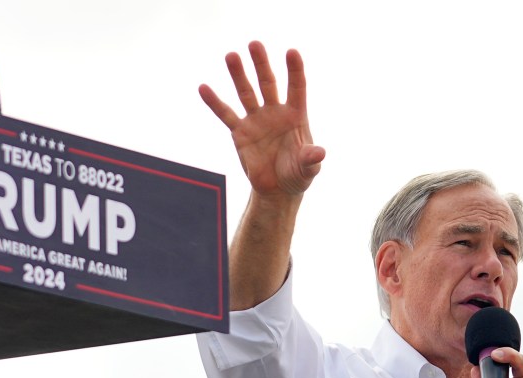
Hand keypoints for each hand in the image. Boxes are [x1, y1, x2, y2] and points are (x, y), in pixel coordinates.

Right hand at [199, 41, 324, 198]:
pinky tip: (204, 88)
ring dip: (239, 75)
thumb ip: (311, 159)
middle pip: (268, 83)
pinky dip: (215, 102)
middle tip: (254, 44)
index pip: (297, 88)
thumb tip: (319, 153)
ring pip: (246, 93)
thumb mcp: (308, 169)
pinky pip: (226, 115)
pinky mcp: (240, 132)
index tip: (292, 52)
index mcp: (296, 116)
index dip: (295, 70)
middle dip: (261, 64)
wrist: (277, 190)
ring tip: (231, 56)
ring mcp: (256, 120)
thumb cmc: (298, 175)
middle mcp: (275, 113)